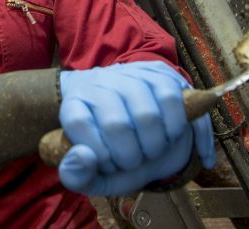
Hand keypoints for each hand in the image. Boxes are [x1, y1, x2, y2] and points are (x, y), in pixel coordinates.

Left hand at [58, 61, 214, 195]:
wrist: (142, 134)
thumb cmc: (115, 156)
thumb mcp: (94, 175)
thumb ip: (77, 176)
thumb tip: (83, 157)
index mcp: (73, 104)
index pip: (77, 122)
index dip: (98, 153)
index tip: (108, 164)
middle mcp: (98, 83)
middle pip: (116, 124)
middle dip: (130, 157)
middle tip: (133, 162)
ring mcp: (129, 75)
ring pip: (146, 114)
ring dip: (154, 146)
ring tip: (150, 151)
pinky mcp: (158, 73)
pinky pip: (170, 100)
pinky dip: (174, 129)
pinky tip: (168, 137)